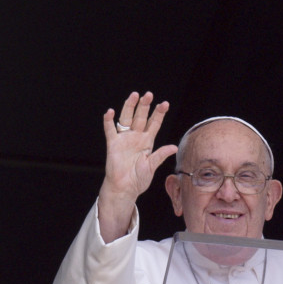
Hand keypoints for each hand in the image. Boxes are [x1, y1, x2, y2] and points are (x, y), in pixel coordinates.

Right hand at [97, 92, 177, 240]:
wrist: (125, 188)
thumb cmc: (138, 179)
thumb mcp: (152, 166)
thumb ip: (160, 155)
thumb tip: (173, 147)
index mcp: (147, 142)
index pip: (154, 124)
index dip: (159, 114)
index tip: (165, 104)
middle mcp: (136, 137)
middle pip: (141, 117)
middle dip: (145, 106)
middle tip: (149, 95)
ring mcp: (124, 139)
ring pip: (127, 119)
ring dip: (129, 107)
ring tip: (134, 96)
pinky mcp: (113, 144)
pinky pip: (110, 130)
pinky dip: (109, 121)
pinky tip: (110, 112)